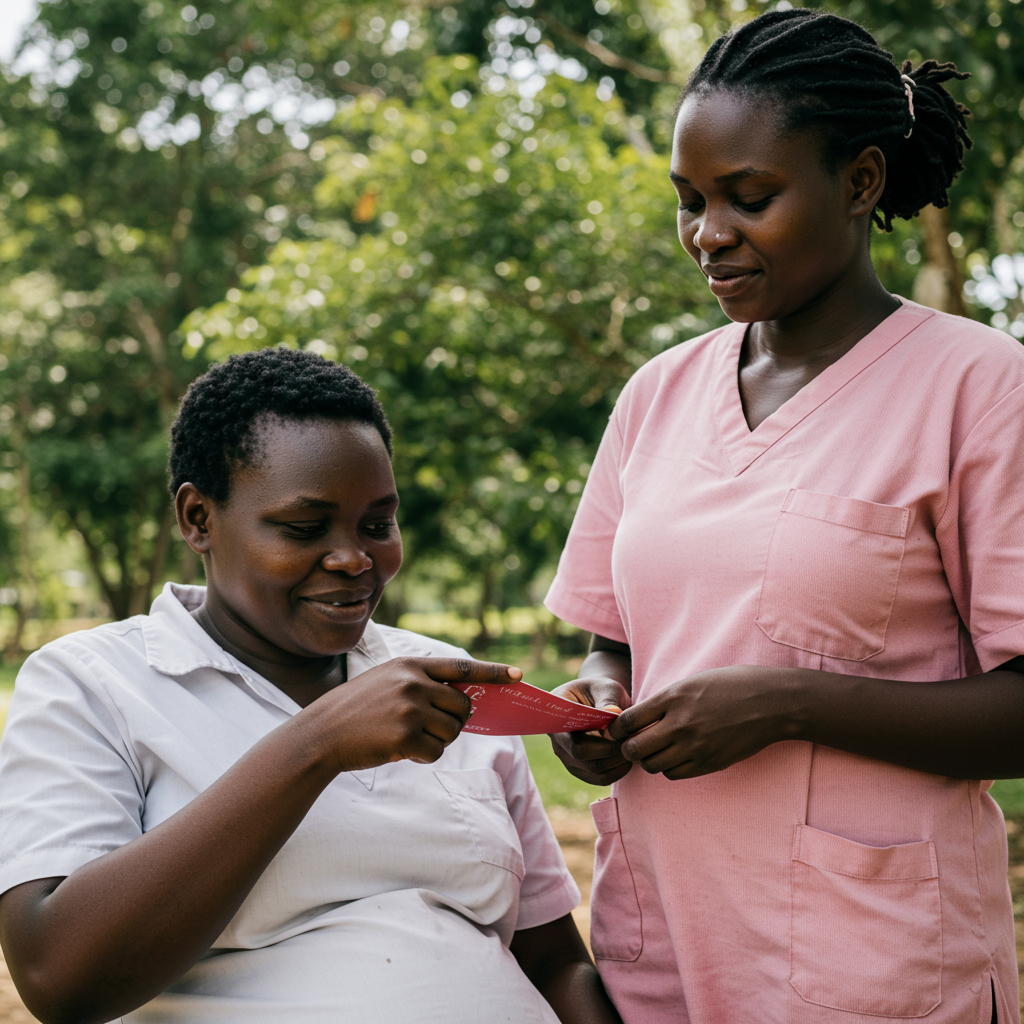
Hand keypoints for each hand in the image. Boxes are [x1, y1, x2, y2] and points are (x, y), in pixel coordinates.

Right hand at [305, 657, 519, 771]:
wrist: (323, 732)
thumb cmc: (357, 709)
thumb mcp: (387, 680)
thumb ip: (421, 682)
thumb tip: (461, 699)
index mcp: (411, 666)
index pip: (462, 667)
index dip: (493, 672)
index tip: (518, 675)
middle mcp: (414, 683)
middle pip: (462, 706)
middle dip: (455, 721)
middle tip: (430, 727)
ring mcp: (410, 709)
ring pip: (452, 731)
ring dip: (437, 740)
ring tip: (408, 737)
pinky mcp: (405, 737)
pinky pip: (436, 752)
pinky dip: (424, 756)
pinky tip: (401, 750)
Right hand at [547, 677, 633, 785]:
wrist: (601, 699)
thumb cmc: (603, 690)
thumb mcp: (606, 687)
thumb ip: (608, 699)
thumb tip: (613, 714)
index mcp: (557, 711)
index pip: (567, 731)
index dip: (594, 737)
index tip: (618, 731)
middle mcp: (556, 735)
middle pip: (580, 754)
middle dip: (610, 750)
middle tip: (631, 741)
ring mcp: (566, 754)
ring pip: (591, 770)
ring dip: (615, 763)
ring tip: (631, 749)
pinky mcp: (579, 767)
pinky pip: (597, 778)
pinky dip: (616, 773)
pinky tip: (628, 760)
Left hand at [609, 665, 801, 779]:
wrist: (772, 703)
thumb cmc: (733, 685)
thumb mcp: (693, 682)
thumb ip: (666, 700)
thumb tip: (639, 719)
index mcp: (673, 697)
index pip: (628, 721)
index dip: (617, 728)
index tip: (618, 729)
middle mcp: (680, 724)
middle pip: (634, 749)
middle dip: (628, 748)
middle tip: (634, 744)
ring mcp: (695, 746)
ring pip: (652, 766)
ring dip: (649, 760)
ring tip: (657, 750)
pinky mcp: (709, 762)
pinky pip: (674, 774)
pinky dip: (669, 768)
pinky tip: (677, 756)